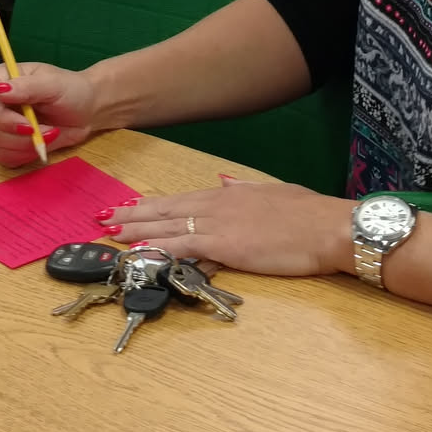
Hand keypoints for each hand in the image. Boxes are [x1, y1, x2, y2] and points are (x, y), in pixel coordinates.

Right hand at [0, 63, 102, 166]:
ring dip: (26, 147)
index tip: (29, 125)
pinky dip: (25, 155)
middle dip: (20, 137)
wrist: (85, 110)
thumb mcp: (52, 84)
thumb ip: (26, 87)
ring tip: (49, 134)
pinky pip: (5, 158)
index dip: (1, 119)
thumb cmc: (71, 90)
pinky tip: (41, 144)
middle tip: (48, 130)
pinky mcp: (8, 144)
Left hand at [105, 175, 355, 277]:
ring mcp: (217, 224)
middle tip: (104, 218)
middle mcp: (216, 204)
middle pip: (165, 210)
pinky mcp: (223, 246)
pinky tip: (140, 252)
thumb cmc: (308, 213)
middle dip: (133, 214)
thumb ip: (244, 188)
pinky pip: (183, 248)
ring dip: (136, 231)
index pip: (179, 199)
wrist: (328, 226)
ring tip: (110, 233)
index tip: (128, 205)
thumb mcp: (272, 191)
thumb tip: (226, 179)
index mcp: (228, 193)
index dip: (151, 203)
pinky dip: (158, 249)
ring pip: (166, 227)